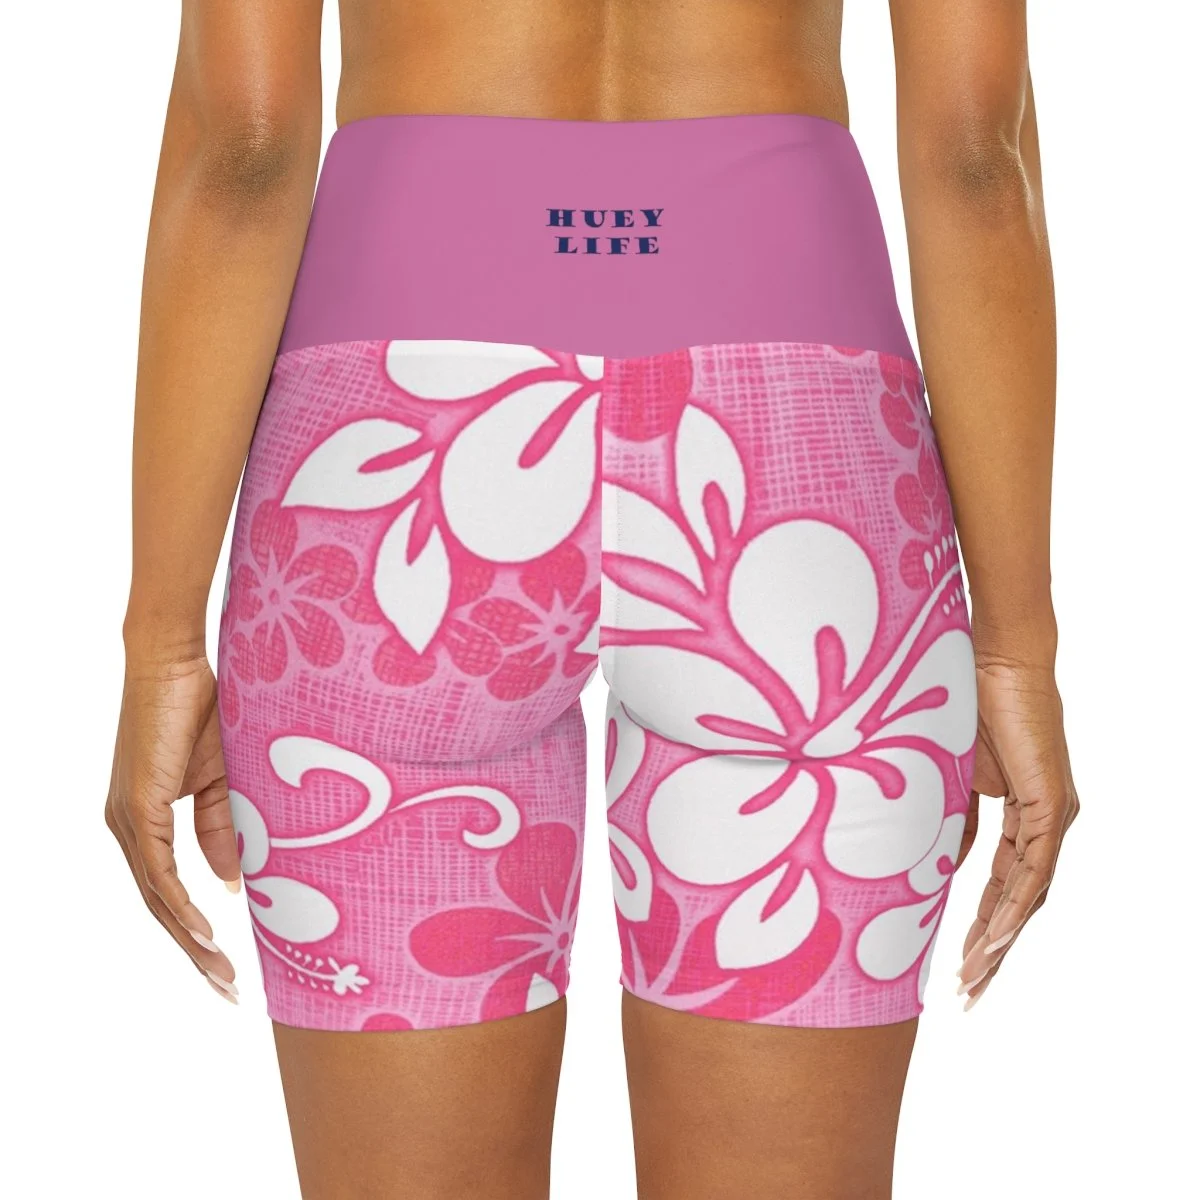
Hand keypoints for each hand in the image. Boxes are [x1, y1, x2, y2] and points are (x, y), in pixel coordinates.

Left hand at [105, 653, 241, 1002]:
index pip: (167, 892)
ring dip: (190, 940)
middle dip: (193, 952)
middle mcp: (128, 827)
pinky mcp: (137, 808)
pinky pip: (157, 870)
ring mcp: (128, 820)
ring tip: (222, 974)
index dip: (194, 931)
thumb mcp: (223, 779)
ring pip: (156, 897)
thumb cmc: (200, 708)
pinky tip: (205, 932)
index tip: (227, 962)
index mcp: (144, 822)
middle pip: (159, 906)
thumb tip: (231, 884)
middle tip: (226, 988)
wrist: (174, 661)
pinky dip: (180, 904)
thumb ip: (224, 829)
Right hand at [955, 655, 1078, 1007]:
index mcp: (1025, 816)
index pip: (1006, 885)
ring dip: (1002, 940)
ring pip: (1030, 895)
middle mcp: (1047, 823)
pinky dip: (1013, 906)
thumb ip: (952, 819)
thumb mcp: (950, 775)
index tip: (960, 962)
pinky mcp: (1052, 806)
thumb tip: (936, 863)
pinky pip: (1032, 869)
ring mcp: (1054, 817)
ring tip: (974, 978)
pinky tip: (995, 939)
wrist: (994, 661)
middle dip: (993, 950)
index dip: (984, 926)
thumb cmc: (969, 704)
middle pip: (1022, 902)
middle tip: (969, 991)